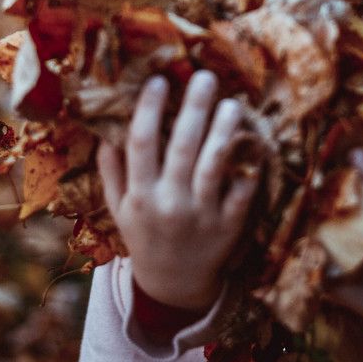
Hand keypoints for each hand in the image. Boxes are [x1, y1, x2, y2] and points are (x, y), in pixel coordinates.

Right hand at [97, 70, 257, 309]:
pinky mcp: (228, 226)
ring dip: (224, 130)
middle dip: (194, 108)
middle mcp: (169, 203)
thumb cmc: (144, 235)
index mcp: (140, 195)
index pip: (142, 144)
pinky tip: (255, 140)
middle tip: (205, 76)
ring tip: (233, 102)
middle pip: (183, 147)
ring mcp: (201, 215)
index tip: (159, 79)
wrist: (174, 285)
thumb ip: (112, 171)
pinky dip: (249, 167)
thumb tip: (107, 130)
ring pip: (214, 165)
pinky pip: (242, 191)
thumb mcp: (119, 208)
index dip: (150, 110)